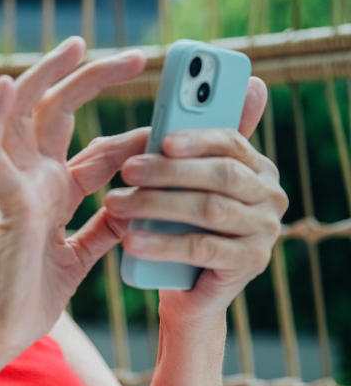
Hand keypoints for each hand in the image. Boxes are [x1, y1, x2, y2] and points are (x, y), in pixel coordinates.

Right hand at [0, 36, 146, 367]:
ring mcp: (17, 188)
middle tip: (135, 57)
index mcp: (54, 194)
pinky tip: (7, 86)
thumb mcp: (82, 256)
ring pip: (24, 116)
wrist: (3, 332)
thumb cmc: (33, 297)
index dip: (134, 137)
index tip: (172, 128)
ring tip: (77, 47)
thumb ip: (104, 228)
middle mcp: (34, 181)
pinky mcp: (5, 204)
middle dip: (92, 80)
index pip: (97, 150)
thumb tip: (134, 206)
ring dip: (46, 78)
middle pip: (58, 114)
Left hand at [104, 77, 288, 325]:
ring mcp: (264, 231)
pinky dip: (164, 243)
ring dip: (157, 205)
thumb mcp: (181, 184)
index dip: (195, 138)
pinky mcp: (250, 263)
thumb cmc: (180, 227)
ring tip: (116, 205)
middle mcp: (269, 195)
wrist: (186, 291)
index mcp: (255, 167)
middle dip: (169, 171)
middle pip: (220, 174)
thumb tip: (195, 94)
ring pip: (208, 210)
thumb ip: (185, 144)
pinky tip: (131, 240)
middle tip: (126, 171)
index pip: (230, 141)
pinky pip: (203, 248)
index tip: (162, 138)